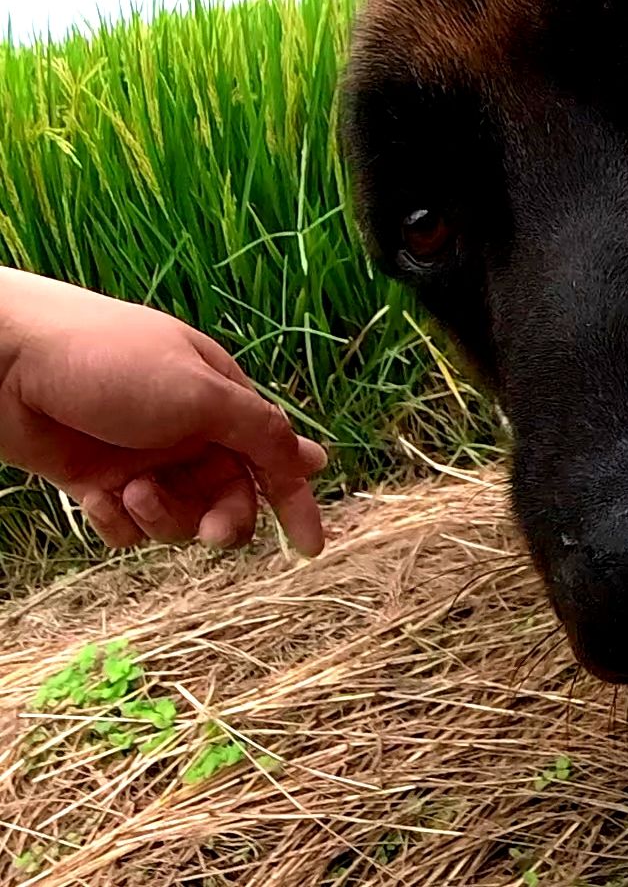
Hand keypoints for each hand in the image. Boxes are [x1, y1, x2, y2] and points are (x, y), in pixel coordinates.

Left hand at [0, 269, 325, 554]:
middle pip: (230, 498)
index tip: (310, 548)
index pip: (274, 458)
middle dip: (224, 520)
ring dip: (164, 518)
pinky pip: (128, 527)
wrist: (5, 362)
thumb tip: (314, 461)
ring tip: (133, 493)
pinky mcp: (98, 482)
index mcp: (221, 402)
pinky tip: (98, 500)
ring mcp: (143, 460)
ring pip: (180, 519)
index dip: (295, 503)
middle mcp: (188, 434)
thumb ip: (260, 432)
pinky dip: (119, 523)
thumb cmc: (110, 362)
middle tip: (211, 532)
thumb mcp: (200, 393)